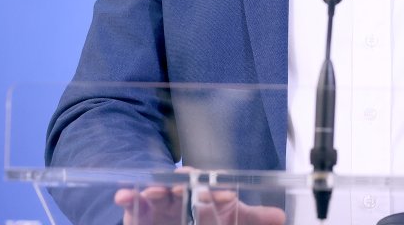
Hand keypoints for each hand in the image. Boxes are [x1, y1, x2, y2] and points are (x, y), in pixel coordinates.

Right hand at [116, 180, 285, 224]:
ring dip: (156, 188)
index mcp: (203, 193)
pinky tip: (123, 195)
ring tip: (156, 191)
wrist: (174, 224)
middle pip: (181, 184)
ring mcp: (159, 203)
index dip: (216, 188)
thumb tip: (280, 217)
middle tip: (186, 185)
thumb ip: (252, 218)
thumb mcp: (229, 220)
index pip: (210, 186)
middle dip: (183, 183)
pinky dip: (126, 196)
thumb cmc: (203, 219)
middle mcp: (181, 195)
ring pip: (157, 191)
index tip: (225, 195)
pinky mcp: (139, 213)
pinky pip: (131, 202)